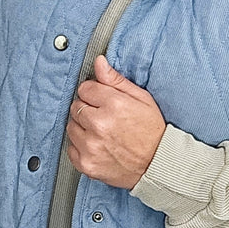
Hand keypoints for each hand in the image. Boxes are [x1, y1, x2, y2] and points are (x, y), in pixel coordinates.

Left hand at [66, 54, 165, 188]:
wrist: (158, 165)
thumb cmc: (152, 131)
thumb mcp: (141, 99)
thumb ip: (116, 80)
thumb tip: (98, 62)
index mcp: (114, 105)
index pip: (85, 88)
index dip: (94, 94)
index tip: (103, 102)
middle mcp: (99, 125)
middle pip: (76, 106)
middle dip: (87, 110)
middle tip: (104, 118)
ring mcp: (91, 146)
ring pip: (71, 126)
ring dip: (82, 128)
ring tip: (101, 133)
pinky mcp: (86, 164)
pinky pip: (71, 148)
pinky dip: (80, 147)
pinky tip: (97, 146)